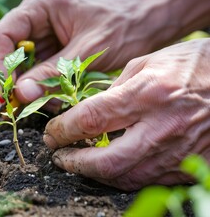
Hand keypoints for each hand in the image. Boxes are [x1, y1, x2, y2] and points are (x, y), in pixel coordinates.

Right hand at [0, 0, 167, 107]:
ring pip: (15, 63)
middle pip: (1, 50)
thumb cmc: (123, 27)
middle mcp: (34, 18)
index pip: (2, 36)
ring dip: (20, 87)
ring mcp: (41, 34)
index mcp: (40, 6)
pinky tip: (48, 99)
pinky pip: (33, 71)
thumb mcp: (87, 51)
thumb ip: (52, 72)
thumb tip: (20, 95)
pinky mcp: (50, 49)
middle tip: (10, 106)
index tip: (2, 94)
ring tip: (32, 106)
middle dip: (4, 80)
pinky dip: (36, 87)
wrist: (148, 22)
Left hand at [43, 39, 209, 189]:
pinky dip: (124, 175)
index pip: (91, 120)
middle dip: (74, 163)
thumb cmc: (190, 64)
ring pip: (126, 178)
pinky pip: (150, 179)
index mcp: (147, 95)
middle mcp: (162, 128)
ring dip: (95, 173)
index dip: (63, 130)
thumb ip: (114, 89)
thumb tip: (89, 112)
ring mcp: (179, 152)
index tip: (52, 133)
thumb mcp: (145, 63)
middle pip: (106, 162)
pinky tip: (113, 164)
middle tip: (59, 156)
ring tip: (80, 161)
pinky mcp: (191, 165)